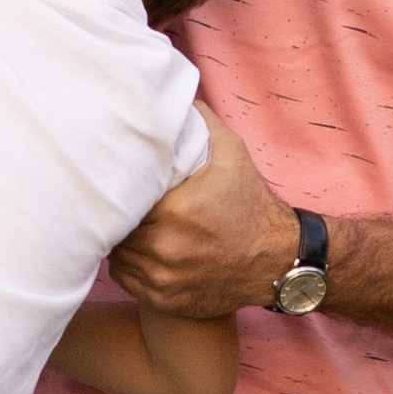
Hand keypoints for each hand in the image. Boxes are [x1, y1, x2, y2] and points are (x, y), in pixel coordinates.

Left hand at [108, 113, 298, 317]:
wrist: (277, 260)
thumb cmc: (251, 204)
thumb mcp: (231, 153)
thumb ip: (198, 122)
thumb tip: (169, 94)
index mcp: (175, 211)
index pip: (120, 199)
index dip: (116, 189)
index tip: (118, 180)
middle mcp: (165, 249)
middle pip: (115, 227)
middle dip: (116, 214)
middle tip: (119, 200)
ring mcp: (163, 279)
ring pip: (117, 254)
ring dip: (120, 239)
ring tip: (132, 223)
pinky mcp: (163, 299)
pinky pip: (125, 277)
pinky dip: (129, 262)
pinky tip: (143, 247)